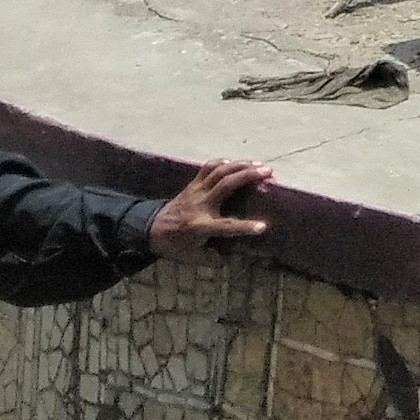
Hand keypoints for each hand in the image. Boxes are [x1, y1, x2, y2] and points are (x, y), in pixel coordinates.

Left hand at [148, 156, 273, 258]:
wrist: (150, 230)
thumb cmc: (175, 245)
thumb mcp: (193, 257)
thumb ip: (215, 257)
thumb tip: (236, 257)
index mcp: (200, 226)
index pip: (226, 226)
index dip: (245, 227)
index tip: (263, 227)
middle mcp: (199, 205)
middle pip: (226, 185)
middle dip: (248, 176)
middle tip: (269, 172)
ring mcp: (195, 191)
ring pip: (219, 171)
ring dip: (241, 165)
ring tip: (259, 164)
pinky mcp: (192, 184)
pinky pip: (208, 167)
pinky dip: (224, 162)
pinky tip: (237, 163)